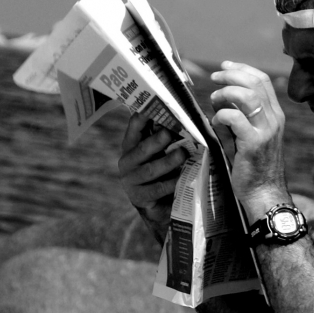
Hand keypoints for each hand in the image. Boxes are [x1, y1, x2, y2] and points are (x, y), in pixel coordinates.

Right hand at [118, 114, 187, 238]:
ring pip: (150, 170)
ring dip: (168, 162)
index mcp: (131, 146)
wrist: (158, 207)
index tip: (153, 105)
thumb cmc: (162, 173)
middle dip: (157, 140)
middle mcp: (127, 162)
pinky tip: (181, 178)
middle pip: (142, 149)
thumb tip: (186, 120)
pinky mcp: (139, 198)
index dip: (143, 116)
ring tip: (183, 155)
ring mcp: (130, 181)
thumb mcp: (162, 153)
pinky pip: (157, 189)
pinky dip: (171, 183)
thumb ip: (167, 138)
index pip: (135, 127)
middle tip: (170, 133)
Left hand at [210, 62, 290, 222]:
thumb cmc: (254, 168)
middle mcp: (274, 119)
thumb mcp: (251, 136)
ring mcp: (266, 131)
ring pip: (248, 95)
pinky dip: (221, 115)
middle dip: (231, 74)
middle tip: (214, 77)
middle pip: (255, 82)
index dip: (242, 69)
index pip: (262, 80)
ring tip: (214, 99)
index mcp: (275, 115)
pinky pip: (235, 118)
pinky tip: (215, 123)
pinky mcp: (253, 143)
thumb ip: (240, 117)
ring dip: (226, 92)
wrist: (265, 194)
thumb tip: (221, 100)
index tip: (225, 66)